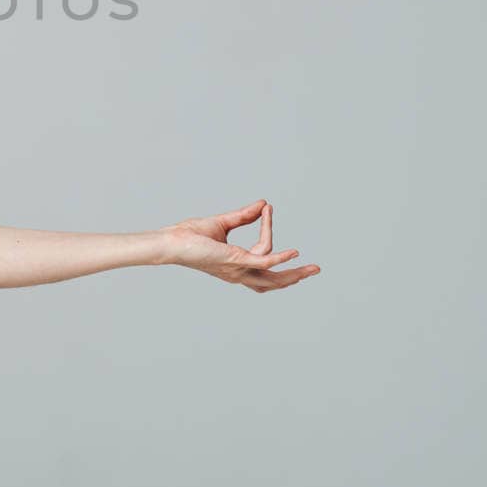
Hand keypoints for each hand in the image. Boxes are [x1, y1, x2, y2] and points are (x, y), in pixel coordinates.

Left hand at [160, 199, 319, 292]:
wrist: (171, 241)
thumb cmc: (189, 236)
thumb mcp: (222, 223)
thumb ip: (243, 215)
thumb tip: (262, 204)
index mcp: (236, 265)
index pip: (263, 255)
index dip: (268, 232)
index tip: (267, 209)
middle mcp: (239, 272)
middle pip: (273, 282)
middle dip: (295, 277)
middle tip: (315, 270)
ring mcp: (238, 269)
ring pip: (272, 278)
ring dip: (294, 274)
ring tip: (311, 269)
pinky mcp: (235, 261)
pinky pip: (262, 262)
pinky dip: (279, 258)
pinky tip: (293, 253)